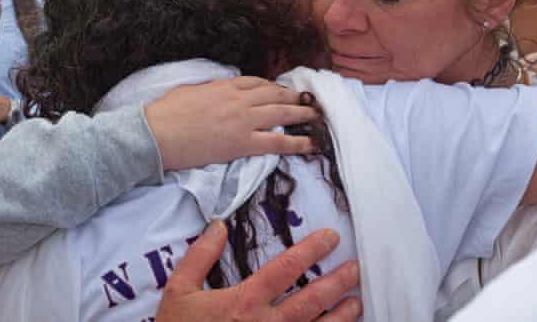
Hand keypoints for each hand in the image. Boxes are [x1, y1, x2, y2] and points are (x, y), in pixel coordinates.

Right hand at [145, 77, 318, 170]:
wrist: (156, 133)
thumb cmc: (165, 113)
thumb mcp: (189, 90)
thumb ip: (209, 89)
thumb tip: (217, 91)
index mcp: (224, 85)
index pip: (257, 83)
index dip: (273, 87)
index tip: (282, 90)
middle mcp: (239, 99)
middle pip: (275, 94)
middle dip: (295, 97)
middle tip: (310, 100)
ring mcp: (243, 120)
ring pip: (282, 113)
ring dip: (303, 114)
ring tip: (318, 116)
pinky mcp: (243, 143)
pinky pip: (278, 141)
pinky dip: (298, 142)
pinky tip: (312, 144)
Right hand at [157, 221, 361, 321]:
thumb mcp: (179, 291)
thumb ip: (200, 256)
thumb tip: (219, 225)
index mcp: (244, 302)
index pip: (286, 269)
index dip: (311, 250)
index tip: (331, 237)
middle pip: (312, 301)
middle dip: (337, 283)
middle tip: (356, 268)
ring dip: (341, 317)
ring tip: (357, 302)